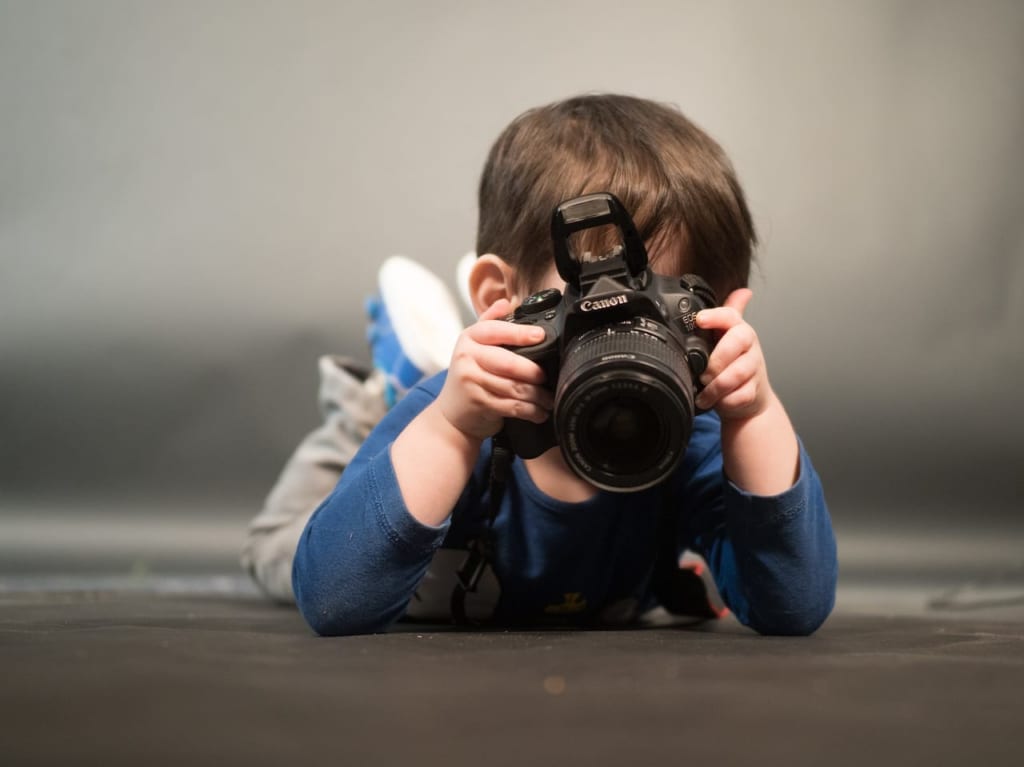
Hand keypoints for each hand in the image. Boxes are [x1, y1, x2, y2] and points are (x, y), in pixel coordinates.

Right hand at [435, 298, 553, 440]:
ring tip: (549, 398)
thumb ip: (490, 323)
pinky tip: (540, 412)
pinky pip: (512, 406)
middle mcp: (467, 357)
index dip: (520, 333)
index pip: (496, 330)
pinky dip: (530, 411)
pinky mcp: (479, 403)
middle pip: (509, 363)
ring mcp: (471, 382)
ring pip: (514, 387)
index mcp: (469, 338)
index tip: (540, 336)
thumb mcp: (475, 346)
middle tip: (547, 377)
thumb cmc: (470, 376)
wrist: (451, 413)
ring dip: (537, 395)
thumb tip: (506, 302)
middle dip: (533, 372)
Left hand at [694, 288, 773, 421]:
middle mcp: (749, 345)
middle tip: (702, 373)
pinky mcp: (754, 391)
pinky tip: (715, 402)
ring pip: (737, 372)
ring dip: (716, 386)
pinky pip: (740, 395)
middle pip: (737, 342)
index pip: (730, 316)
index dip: (716, 316)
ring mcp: (754, 368)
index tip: (700, 320)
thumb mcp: (724, 339)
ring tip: (703, 393)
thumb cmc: (732, 365)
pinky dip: (725, 402)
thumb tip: (740, 291)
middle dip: (716, 359)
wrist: (750, 398)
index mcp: (738, 329)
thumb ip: (724, 317)